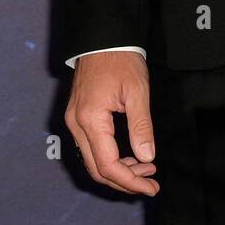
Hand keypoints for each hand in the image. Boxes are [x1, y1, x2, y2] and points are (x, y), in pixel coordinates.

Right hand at [65, 52, 159, 195]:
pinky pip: (91, 147)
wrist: (102, 37)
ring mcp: (73, 120)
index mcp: (90, 119)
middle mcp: (76, 124)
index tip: (151, 187)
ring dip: (118, 170)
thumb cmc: (121, 60)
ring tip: (146, 169)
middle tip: (151, 182)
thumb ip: (141, 126)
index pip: (108, 165)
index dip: (130, 181)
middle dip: (124, 181)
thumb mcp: (137, 91)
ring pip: (93, 160)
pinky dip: (109, 157)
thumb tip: (146, 158)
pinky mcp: (77, 116)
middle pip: (97, 169)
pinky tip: (130, 155)